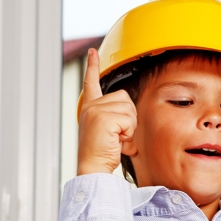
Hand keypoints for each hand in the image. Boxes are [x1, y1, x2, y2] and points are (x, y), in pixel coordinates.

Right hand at [77, 48, 137, 175]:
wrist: (93, 167)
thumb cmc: (103, 152)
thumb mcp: (109, 131)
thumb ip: (117, 118)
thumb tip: (130, 116)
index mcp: (91, 107)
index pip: (91, 83)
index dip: (92, 66)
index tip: (92, 53)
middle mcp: (91, 106)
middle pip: (126, 98)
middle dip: (129, 117)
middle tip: (118, 134)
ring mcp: (96, 110)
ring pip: (130, 109)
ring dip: (130, 126)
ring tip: (117, 138)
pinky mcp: (102, 117)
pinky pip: (129, 120)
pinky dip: (128, 132)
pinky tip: (117, 140)